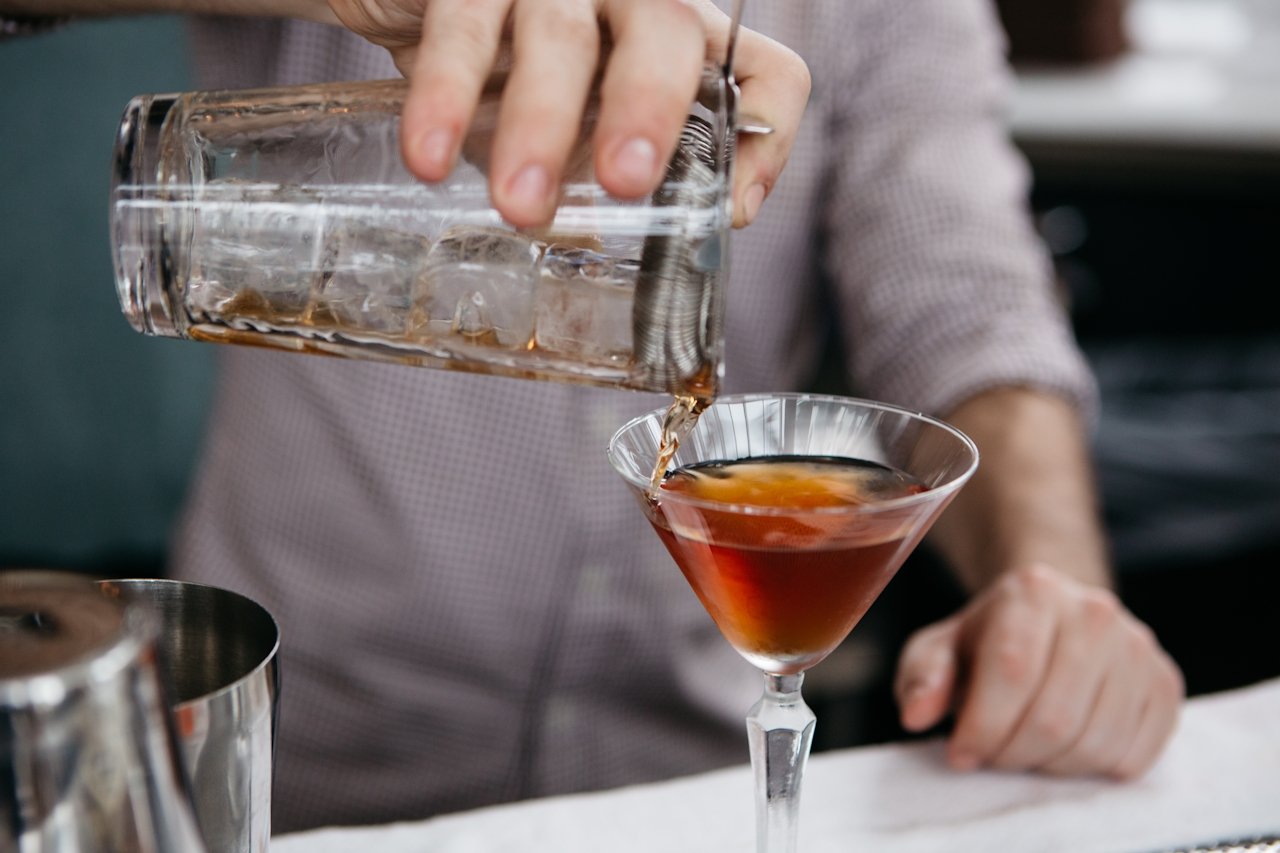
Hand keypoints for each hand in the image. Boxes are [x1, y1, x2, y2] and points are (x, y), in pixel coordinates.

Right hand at [324, 0, 808, 227]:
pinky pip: (462, 30)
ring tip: (520, 205)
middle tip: (623, 184)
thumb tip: (667, 234)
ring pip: (562, 35)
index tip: (728, 212)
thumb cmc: (513, 72)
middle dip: (649, 111)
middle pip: (668, 33)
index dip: (766, 140)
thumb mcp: (584, 127)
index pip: (765, 71)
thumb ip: (619, 169)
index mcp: (676, 43)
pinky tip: (431, 159)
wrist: (407, 3)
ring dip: (542, 124)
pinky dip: (445, 99)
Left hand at [894, 563, 1183, 778]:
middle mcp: (1094, 611)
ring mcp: (1139, 646)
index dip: (983, 727)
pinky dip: (1092, 769)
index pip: (1012, 673)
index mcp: (1034, 591)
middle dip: (1011, 754)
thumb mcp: (941, 648)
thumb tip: (917, 714)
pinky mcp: (1166, 683)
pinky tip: (1065, 746)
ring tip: (1025, 747)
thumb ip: (923, 677)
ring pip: (1094, 743)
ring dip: (1049, 766)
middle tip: (991, 754)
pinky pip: (1133, 755)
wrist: (1052, 617)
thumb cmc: (989, 640)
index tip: (961, 752)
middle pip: (1054, 718)